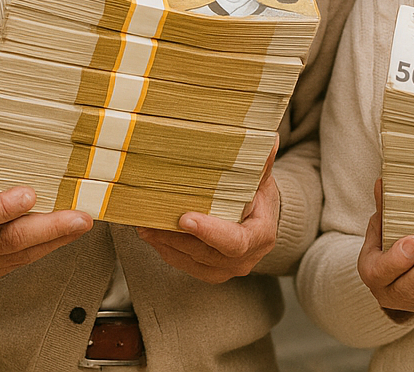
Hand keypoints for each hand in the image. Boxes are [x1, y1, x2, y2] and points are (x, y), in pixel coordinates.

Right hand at [0, 104, 92, 280]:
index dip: (1, 208)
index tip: (30, 194)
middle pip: (6, 242)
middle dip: (48, 229)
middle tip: (80, 217)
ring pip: (21, 254)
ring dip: (57, 237)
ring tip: (85, 219)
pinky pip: (24, 259)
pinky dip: (49, 244)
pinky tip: (71, 229)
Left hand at [135, 139, 280, 282]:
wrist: (259, 222)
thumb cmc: (260, 199)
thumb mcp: (262, 180)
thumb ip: (262, 164)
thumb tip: (270, 139)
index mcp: (260, 237)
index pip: (234, 241)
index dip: (210, 232)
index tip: (185, 218)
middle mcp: (244, 260)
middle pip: (206, 254)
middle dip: (176, 238)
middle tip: (151, 222)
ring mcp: (226, 269)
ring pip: (191, 262)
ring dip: (165, 245)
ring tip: (143, 226)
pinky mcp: (209, 272)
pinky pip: (184, 265)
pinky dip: (166, 250)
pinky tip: (151, 234)